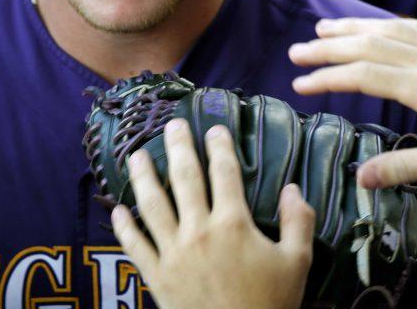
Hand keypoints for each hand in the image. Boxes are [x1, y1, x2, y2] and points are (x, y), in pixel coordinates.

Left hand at [112, 120, 312, 308]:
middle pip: (185, 178)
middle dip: (178, 147)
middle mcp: (199, 230)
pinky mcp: (156, 275)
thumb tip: (292, 187)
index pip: (225, 173)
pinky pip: (135, 245)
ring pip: (152, 204)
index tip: (214, 128)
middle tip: (172, 126)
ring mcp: (173, 252)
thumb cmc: (270, 303)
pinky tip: (117, 210)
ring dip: (143, 176)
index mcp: (233, 223)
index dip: (220, 147)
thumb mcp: (297, 263)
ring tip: (136, 154)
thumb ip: (298, 222)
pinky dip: (124, 227)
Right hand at [290, 17, 416, 188]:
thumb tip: (360, 179)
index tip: (299, 84)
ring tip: (322, 29)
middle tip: (295, 51)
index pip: (362, 76)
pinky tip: (376, 25)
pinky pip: (414, 24)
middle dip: (327, 48)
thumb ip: (406, 167)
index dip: (327, 78)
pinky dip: (386, 22)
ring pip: (388, 29)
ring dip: (351, 28)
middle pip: (367, 45)